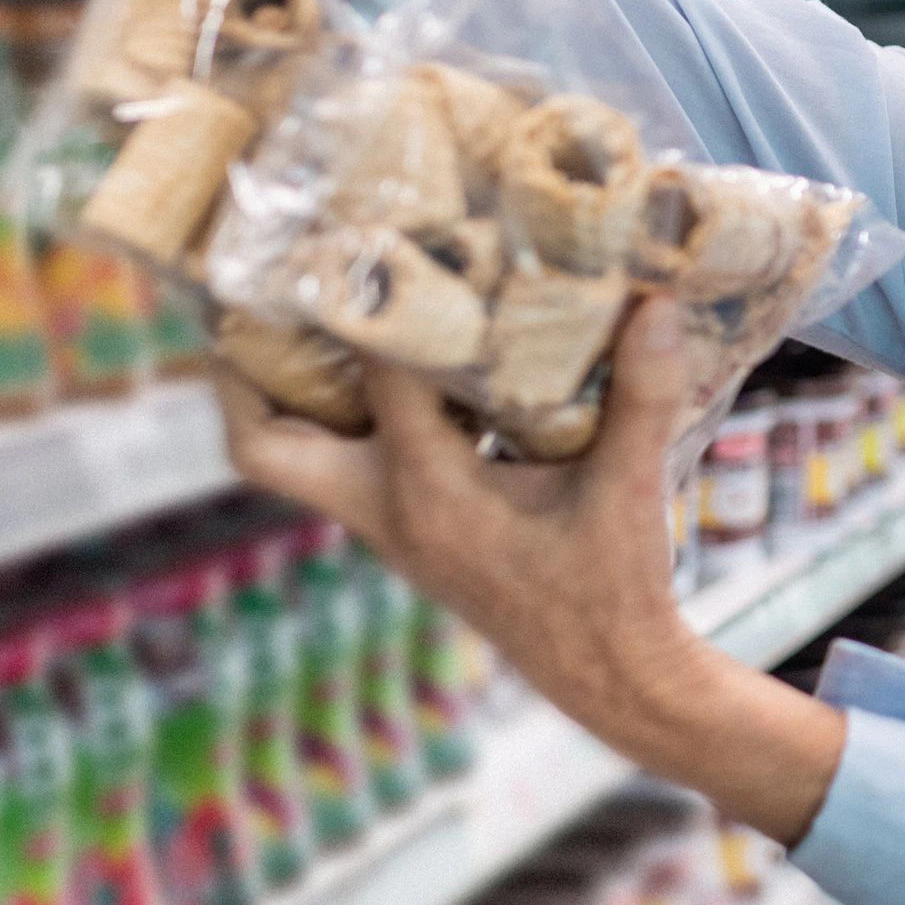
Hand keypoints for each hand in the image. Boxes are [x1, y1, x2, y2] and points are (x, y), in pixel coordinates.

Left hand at [213, 300, 847, 840]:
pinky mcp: (406, 538)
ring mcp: (389, 531)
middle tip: (258, 296)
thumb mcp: (632, 488)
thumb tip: (659, 305)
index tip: (383, 231)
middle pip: (263, 447)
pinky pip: (337, 470)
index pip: (382, 380)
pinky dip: (339, 419)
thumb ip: (645, 396)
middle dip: (245, 373)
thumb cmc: (615, 584)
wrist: (608, 673)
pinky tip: (382, 368)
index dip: (378, 303)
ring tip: (299, 315)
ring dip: (282, 396)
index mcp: (434, 495)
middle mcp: (389, 513)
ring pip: (288, 462)